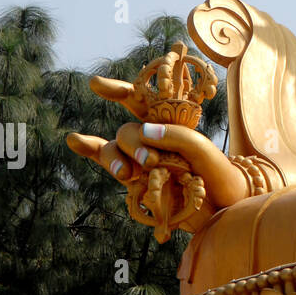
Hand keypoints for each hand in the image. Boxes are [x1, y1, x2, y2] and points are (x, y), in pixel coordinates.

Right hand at [66, 76, 248, 233]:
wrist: (221, 208)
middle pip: (128, 131)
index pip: (144, 102)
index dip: (120, 92)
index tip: (95, 85)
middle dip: (133, 144)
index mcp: (171, 124)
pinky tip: (74, 139)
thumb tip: (144, 131)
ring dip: (116, 159)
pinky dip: (91, 151)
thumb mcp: (203, 149)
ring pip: (115, 149)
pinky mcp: (134, 180)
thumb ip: (177, 136)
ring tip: (128, 175)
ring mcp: (141, 159)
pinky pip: (110, 163)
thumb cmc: (216, 173)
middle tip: (151, 163)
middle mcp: (153, 138)